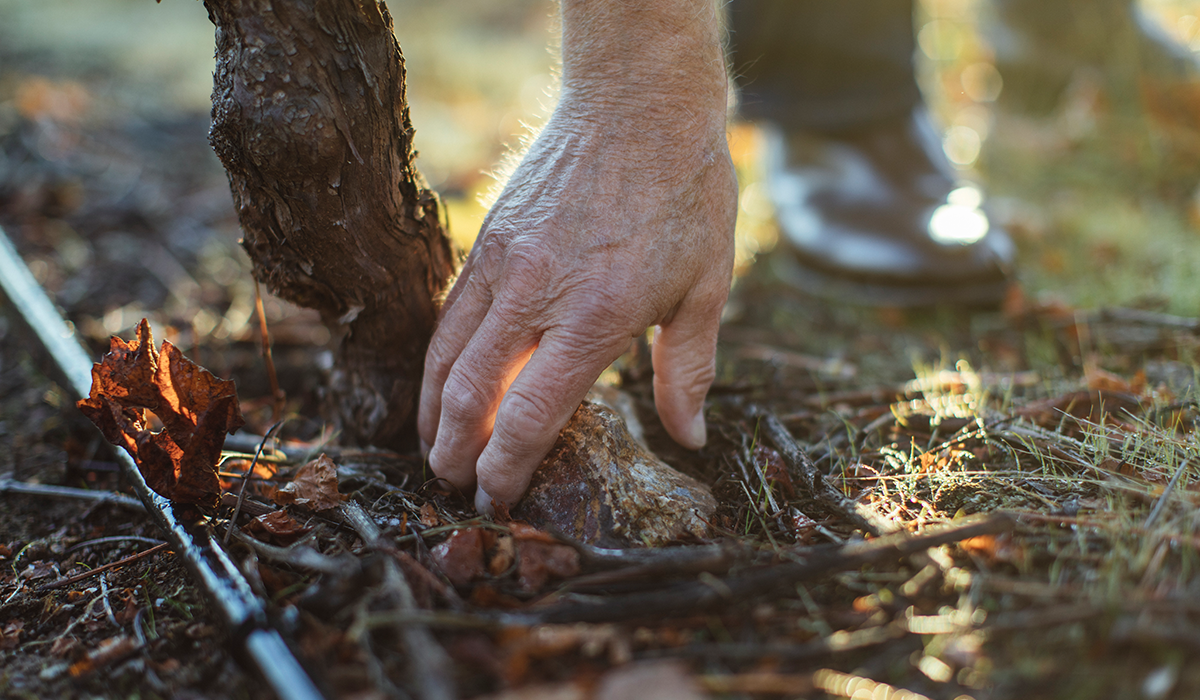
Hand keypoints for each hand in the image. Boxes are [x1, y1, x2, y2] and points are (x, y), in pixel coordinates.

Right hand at [417, 0, 734, 511]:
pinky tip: (444, 384)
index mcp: (597, 315)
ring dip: (432, 412)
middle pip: (471, 394)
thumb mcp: (705, 286)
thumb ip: (688, 371)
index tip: (497, 499)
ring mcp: (503, 262)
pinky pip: (451, 312)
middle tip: (453, 486)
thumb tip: (689, 439)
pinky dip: (440, 359)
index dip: (507, 469)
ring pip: (445, 353)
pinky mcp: (487, 237)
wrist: (640, 101)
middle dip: (455, 451)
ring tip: (433, 449)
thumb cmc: (684, 193)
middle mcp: (538, 293)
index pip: (531, 416)